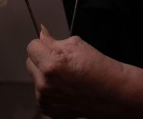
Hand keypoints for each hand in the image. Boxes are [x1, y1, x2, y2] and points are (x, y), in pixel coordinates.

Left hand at [26, 27, 142, 118]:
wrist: (112, 92)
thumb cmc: (98, 68)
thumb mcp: (76, 44)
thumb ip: (53, 40)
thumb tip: (41, 33)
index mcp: (51, 65)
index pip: (31, 46)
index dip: (42, 43)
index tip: (50, 45)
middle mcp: (45, 84)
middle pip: (30, 62)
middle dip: (42, 58)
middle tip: (60, 59)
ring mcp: (47, 99)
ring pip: (35, 78)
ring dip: (45, 74)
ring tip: (65, 75)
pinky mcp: (50, 110)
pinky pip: (41, 93)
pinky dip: (49, 88)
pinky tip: (65, 86)